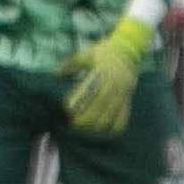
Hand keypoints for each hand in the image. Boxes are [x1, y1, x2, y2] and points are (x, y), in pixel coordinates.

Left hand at [59, 16, 154, 135]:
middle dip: (87, 119)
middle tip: (73, 125)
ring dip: (97, 127)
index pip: (92, 91)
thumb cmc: (103, 52)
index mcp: (104, 72)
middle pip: (101, 107)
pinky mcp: (128, 100)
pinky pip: (123, 119)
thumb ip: (70, 64)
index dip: (80, 102)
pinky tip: (101, 133)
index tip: (68, 110)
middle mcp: (115, 84)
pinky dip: (113, 129)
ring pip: (112, 116)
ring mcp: (123, 94)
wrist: (128, 50)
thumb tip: (55, 73)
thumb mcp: (85, 53)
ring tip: (84, 131)